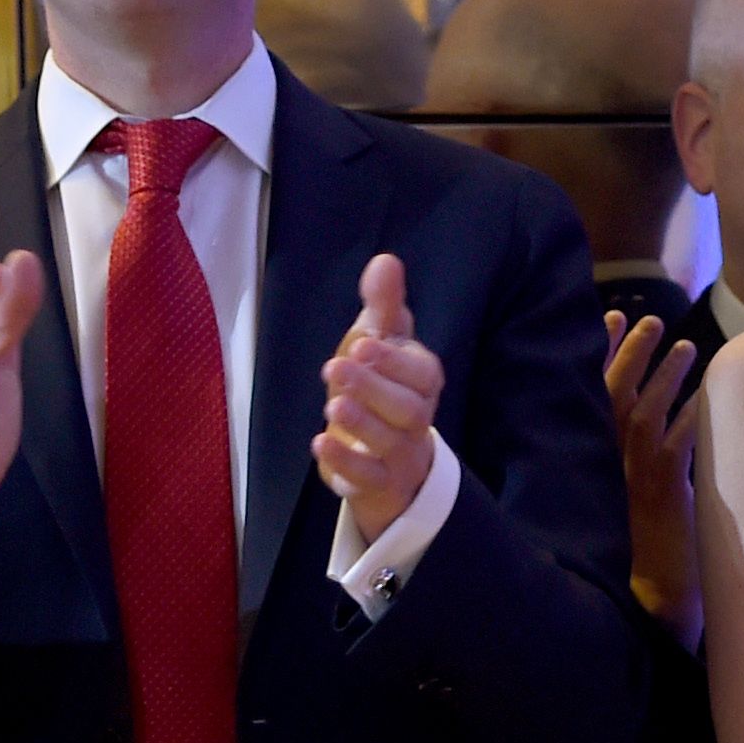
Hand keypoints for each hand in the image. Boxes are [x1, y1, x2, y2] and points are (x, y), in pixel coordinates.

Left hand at [317, 253, 445, 542]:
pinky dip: (347, 463)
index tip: (364, 343)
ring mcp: (399, 454)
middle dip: (375, 388)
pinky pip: (369, 478)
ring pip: (391, 442)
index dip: (396, 361)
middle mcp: (416, 419)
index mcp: (421, 384)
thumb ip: (384, 307)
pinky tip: (320, 444)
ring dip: (363, 423)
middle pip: (409, 409)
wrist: (390, 460)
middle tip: (338, 366)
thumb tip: (386, 260)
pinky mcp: (377, 482)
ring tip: (333, 404)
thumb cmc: (383, 390)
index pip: (423, 374)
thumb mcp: (380, 345)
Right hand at [603, 308, 701, 643]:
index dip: (603, 355)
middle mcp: (608, 463)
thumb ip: (637, 456)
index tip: (613, 317)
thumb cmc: (644, 551)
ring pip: (647, 413)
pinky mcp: (664, 495)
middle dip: (631, 352)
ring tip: (687, 345)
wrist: (649, 601)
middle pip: (614, 394)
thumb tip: (659, 418)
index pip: (593, 395)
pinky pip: (681, 446)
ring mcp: (634, 477)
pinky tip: (710, 396)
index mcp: (595, 459)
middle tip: (649, 318)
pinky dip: (695, 418)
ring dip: (666, 376)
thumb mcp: (632, 494)